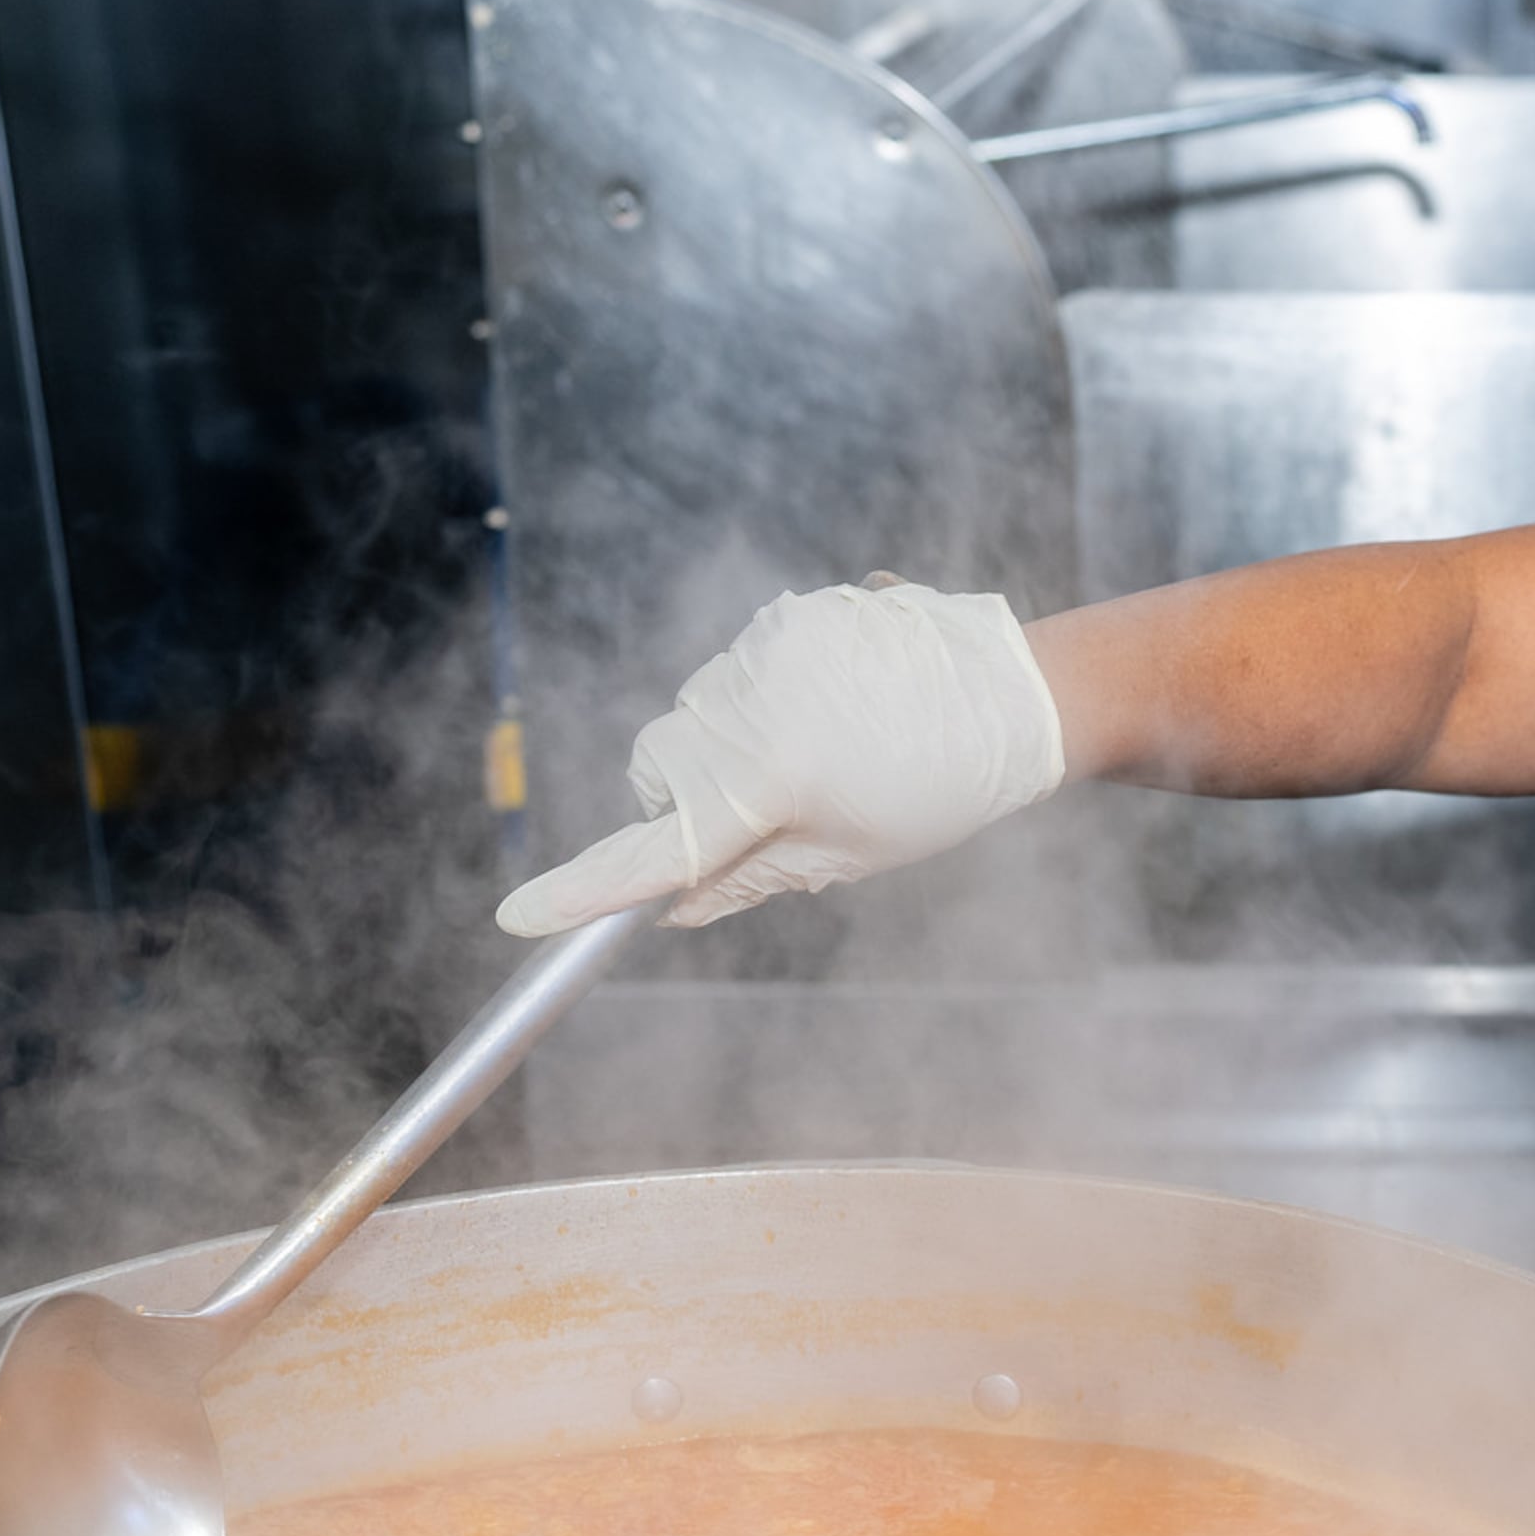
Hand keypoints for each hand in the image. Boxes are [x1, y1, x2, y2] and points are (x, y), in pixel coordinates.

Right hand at [495, 576, 1063, 936]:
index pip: (659, 849)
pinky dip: (760, 698)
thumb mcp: (847, 853)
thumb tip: (673, 906)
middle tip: (776, 811)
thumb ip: (748, 876)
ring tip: (826, 749)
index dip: (585, 891)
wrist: (1015, 696)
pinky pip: (734, 673)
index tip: (519, 920)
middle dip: (691, 799)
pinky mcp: (784, 615)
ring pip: (694, 720)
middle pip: (659, 769)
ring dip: (730, 746)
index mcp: (770, 783)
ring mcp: (765, 652)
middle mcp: (753, 711)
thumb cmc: (940, 790)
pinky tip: (834, 704)